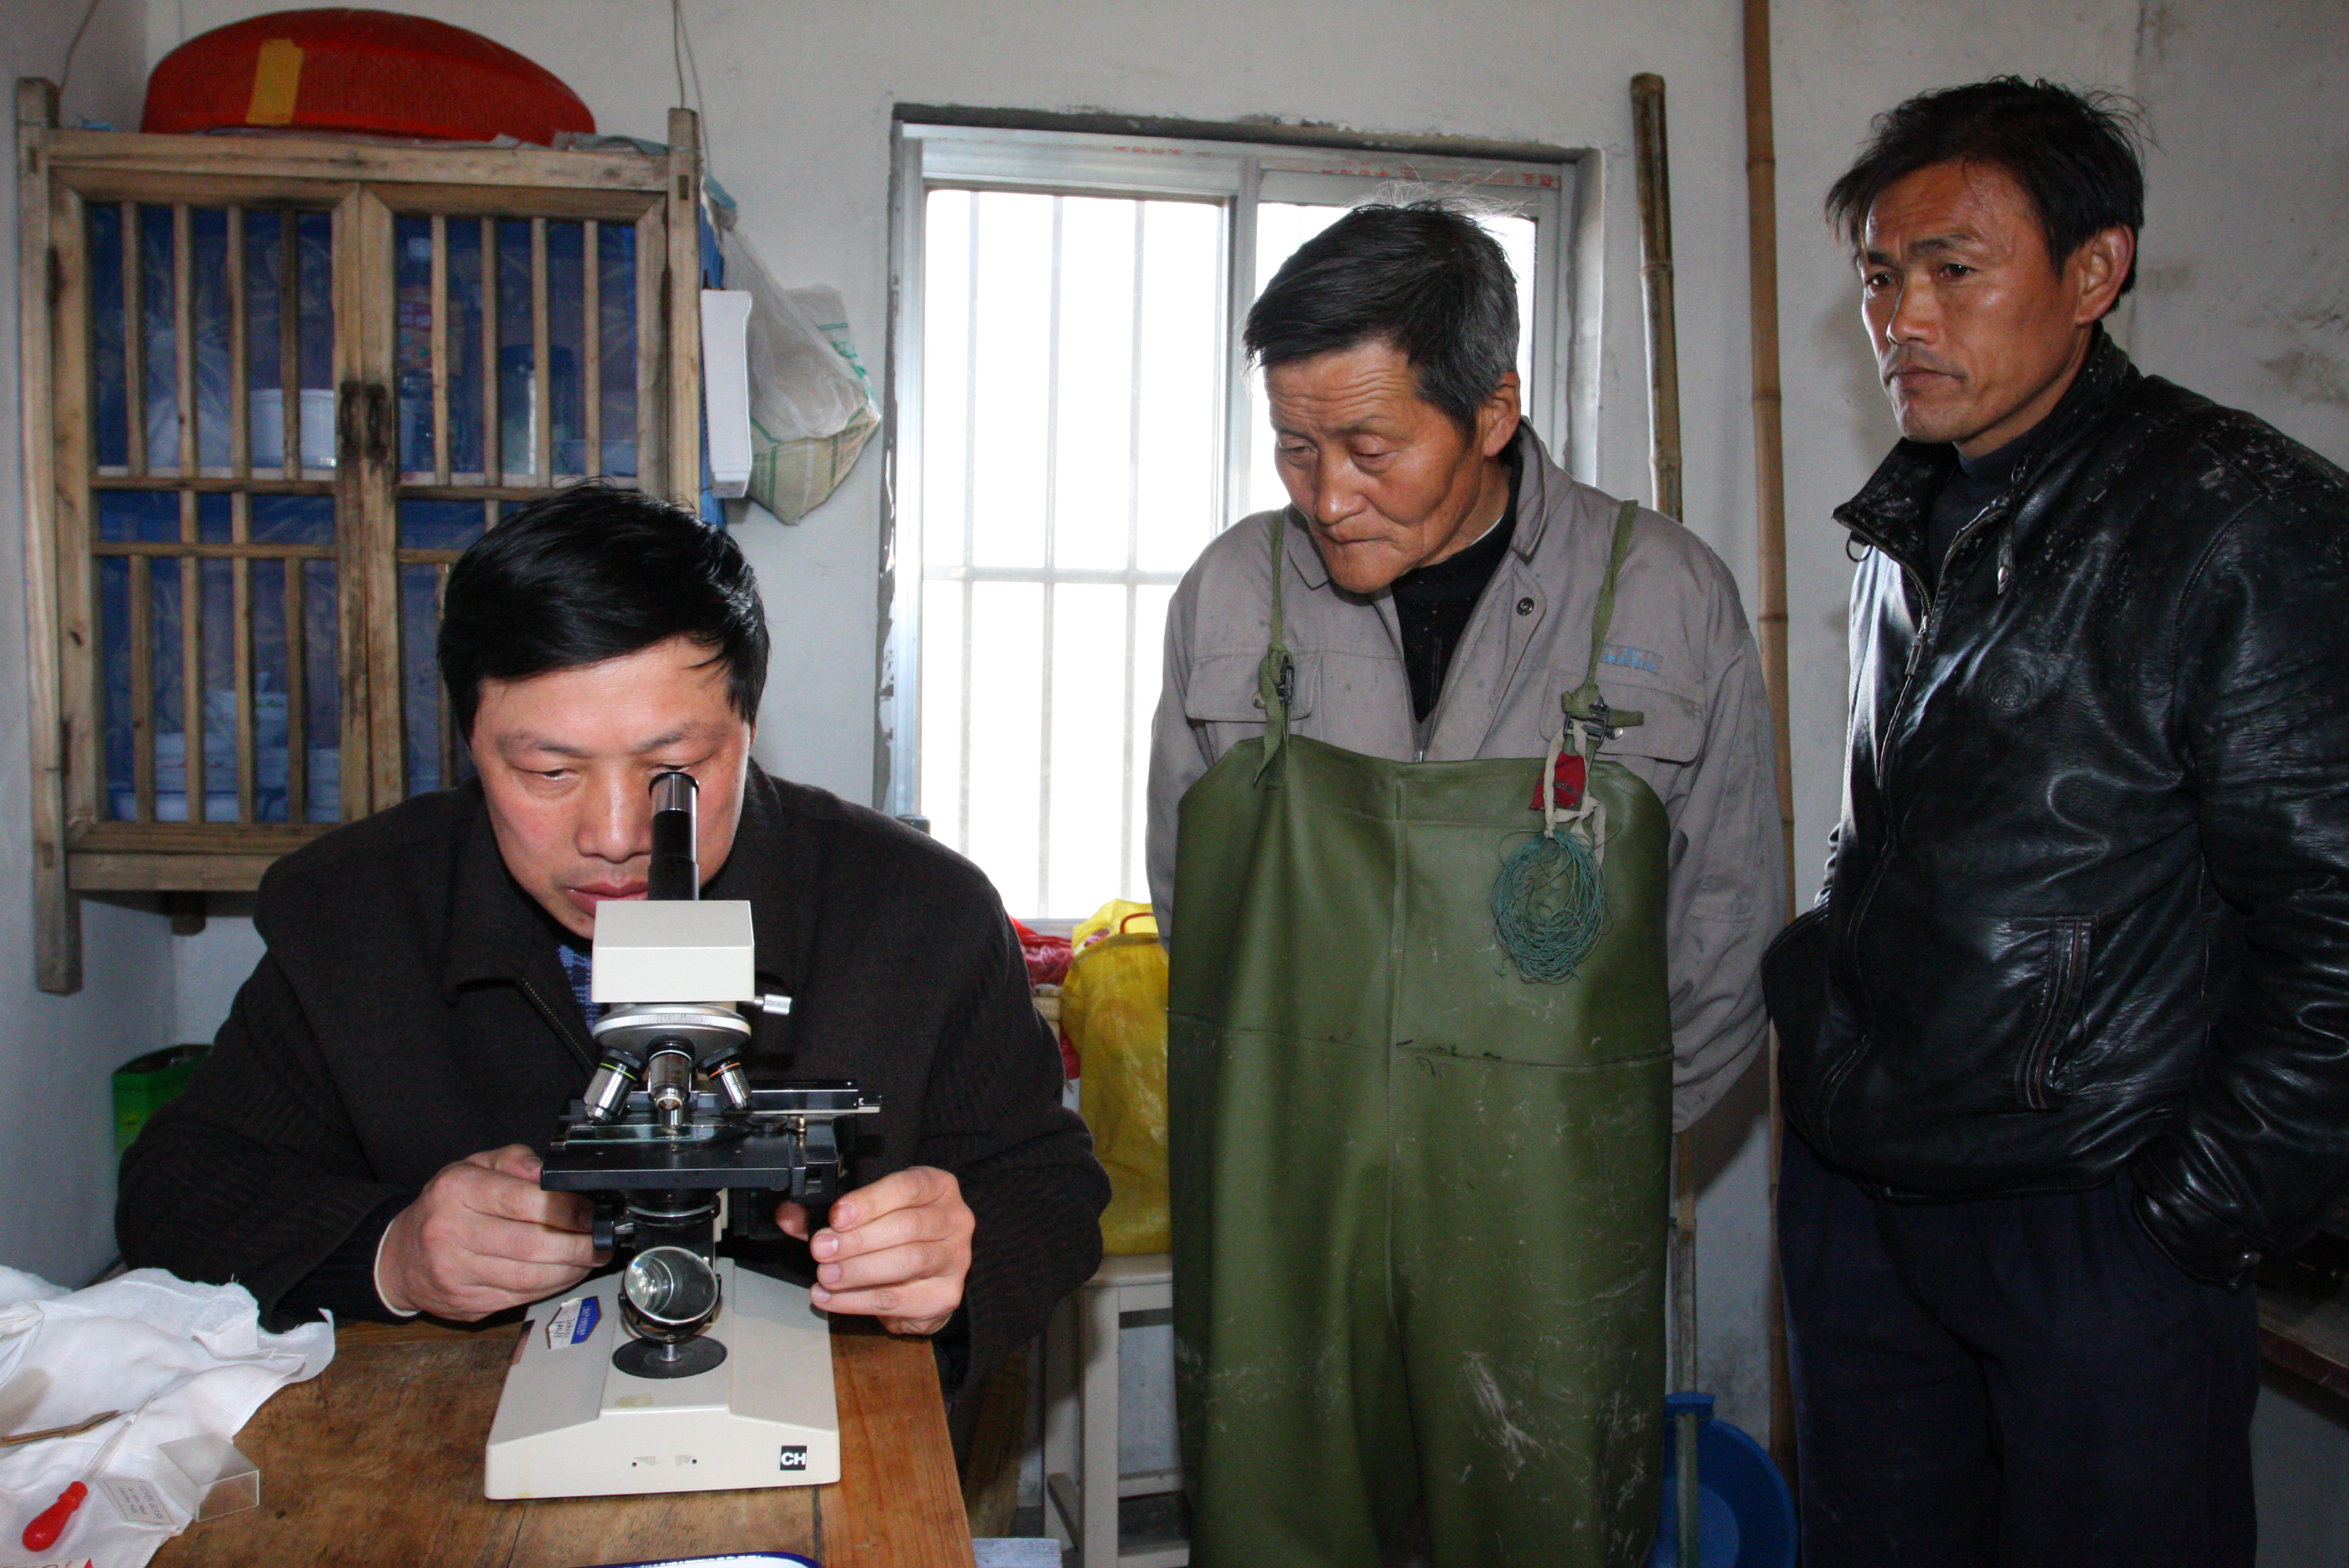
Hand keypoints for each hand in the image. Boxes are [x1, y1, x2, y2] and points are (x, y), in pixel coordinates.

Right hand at [376, 1145, 602, 1319]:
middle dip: (577, 1245)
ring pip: (528, 1277)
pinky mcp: (464, 1302)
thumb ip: (516, 1161)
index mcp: (457, 1191)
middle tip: (602, 1240)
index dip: (566, 1210)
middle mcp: (451, 1232)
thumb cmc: (446, 1205)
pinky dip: (550, 1287)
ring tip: (590, 1257)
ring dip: (570, 1270)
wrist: (400, 1256)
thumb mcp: (474, 1166)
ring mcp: (455, 1273)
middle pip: (530, 1245)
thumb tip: (550, 1173)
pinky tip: (566, 1274)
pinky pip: (519, 1297)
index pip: (521, 1202)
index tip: (591, 1213)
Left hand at [777, 1166, 973, 1335]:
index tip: (836, 1216)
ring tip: (825, 1276)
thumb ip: (827, 1214)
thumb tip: (788, 1215)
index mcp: (936, 1187)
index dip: (870, 1201)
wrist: (927, 1276)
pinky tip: (831, 1298)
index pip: (907, 1187)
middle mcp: (954, 1219)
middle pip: (908, 1226)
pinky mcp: (944, 1296)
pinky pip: (897, 1299)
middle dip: (858, 1240)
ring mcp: (955, 1259)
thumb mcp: (865, 1214)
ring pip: (908, 1262)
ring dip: (858, 1270)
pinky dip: (857, 1300)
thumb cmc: (895, 1235)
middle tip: (822, 1250)